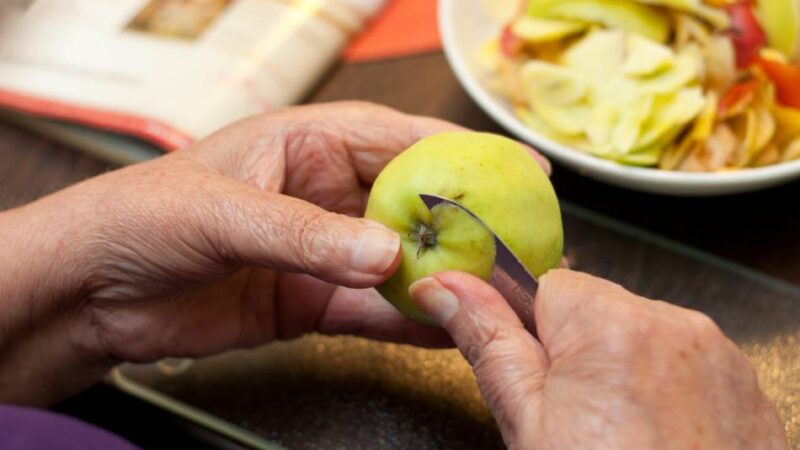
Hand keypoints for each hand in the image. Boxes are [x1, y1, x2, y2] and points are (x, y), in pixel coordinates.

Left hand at [1, 102, 549, 404]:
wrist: (92, 293)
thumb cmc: (141, 217)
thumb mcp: (226, 211)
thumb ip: (306, 235)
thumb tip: (386, 254)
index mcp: (306, 142)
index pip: (401, 140)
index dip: (465, 153)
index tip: (520, 170)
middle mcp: (323, 194)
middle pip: (414, 206)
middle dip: (468, 225)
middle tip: (522, 244)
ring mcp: (321, 251)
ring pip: (400, 264)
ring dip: (445, 279)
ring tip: (498, 294)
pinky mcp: (309, 301)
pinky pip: (370, 311)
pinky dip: (406, 322)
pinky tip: (445, 328)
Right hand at [409, 270, 787, 449]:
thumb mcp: (527, 421)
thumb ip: (486, 340)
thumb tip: (443, 287)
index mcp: (609, 322)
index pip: (545, 285)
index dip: (530, 334)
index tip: (534, 376)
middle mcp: (672, 323)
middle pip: (595, 311)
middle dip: (576, 353)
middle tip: (572, 418)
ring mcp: (715, 353)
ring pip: (638, 338)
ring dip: (621, 370)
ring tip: (618, 435)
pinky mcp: (740, 382)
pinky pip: (682, 364)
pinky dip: (664, 390)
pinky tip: (654, 436)